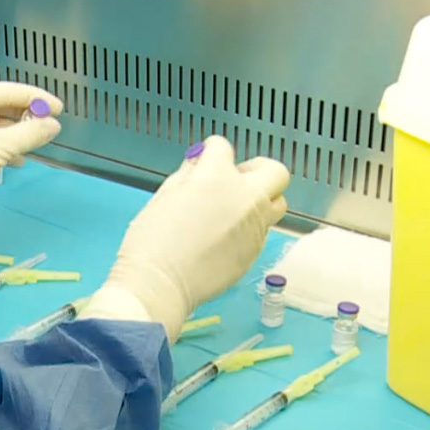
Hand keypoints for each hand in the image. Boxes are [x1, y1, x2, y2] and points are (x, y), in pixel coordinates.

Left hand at [0, 82, 62, 212]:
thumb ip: (28, 134)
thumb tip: (53, 125)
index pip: (5, 90)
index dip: (34, 97)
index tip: (58, 107)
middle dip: (25, 115)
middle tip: (48, 124)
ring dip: (16, 133)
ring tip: (35, 144)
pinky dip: (3, 147)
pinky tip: (16, 160)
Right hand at [80, 137, 289, 340]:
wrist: (161, 282)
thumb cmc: (153, 242)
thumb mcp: (163, 196)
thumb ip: (187, 175)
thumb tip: (198, 164)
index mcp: (216, 177)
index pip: (223, 147)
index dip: (210, 152)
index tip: (205, 159)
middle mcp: (244, 197)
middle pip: (275, 171)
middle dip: (258, 170)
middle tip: (239, 178)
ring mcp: (254, 225)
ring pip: (276, 204)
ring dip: (260, 200)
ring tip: (235, 210)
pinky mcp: (255, 250)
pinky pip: (262, 231)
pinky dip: (248, 228)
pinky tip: (224, 237)